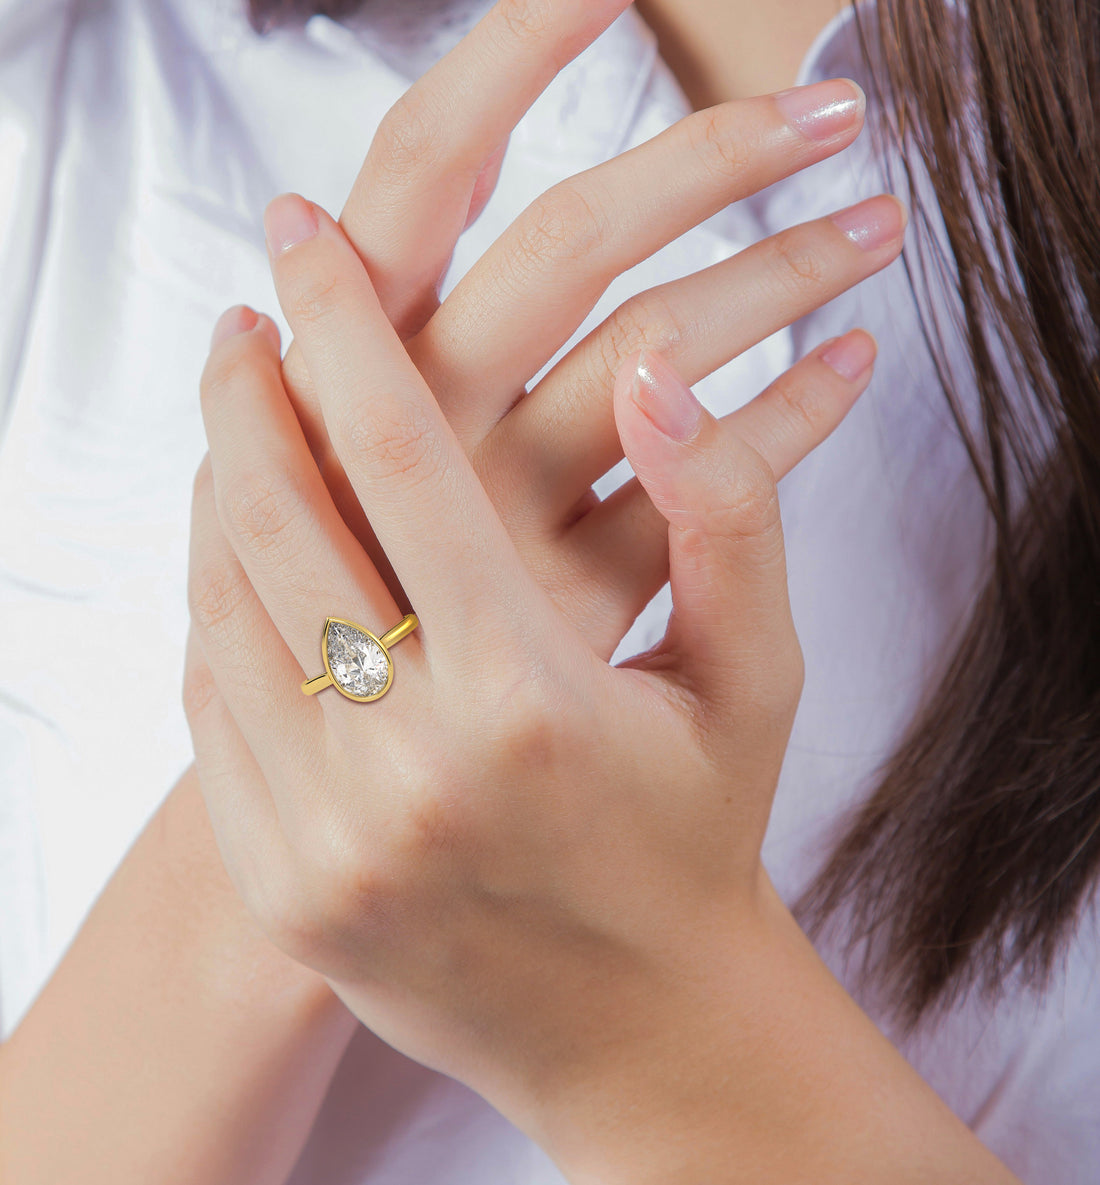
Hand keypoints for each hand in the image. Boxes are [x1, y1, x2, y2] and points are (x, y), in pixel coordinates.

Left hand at [182, 181, 886, 1169]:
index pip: (397, 459)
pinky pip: (213, 709)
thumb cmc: (701, 838)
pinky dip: (216, 608)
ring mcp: (326, 841)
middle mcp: (406, 772)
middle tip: (244, 319)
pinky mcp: (285, 889)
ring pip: (223, 610)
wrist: (641, 1031)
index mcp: (528, 701)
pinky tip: (245, 557)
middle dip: (245, 393)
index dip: (342, 325)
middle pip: (275, 520)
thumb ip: (725, 514)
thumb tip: (658, 369)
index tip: (302, 234)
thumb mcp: (757, 678)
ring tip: (242, 423)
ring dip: (219, 493)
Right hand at [268, 0, 904, 658]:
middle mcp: (423, 421)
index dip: (511, 57)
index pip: (428, 167)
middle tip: (830, 112)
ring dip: (779, 271)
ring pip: (658, 354)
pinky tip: (849, 371)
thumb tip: (315, 200)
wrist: (352, 748)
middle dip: (709, 157)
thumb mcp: (310, 435)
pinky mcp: (570, 598)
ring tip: (876, 227)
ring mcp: (502, 514)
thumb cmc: (336, 564)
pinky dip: (794, 417)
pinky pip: (706, 490)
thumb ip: (331, 337)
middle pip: (571, 243)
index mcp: (351, 351)